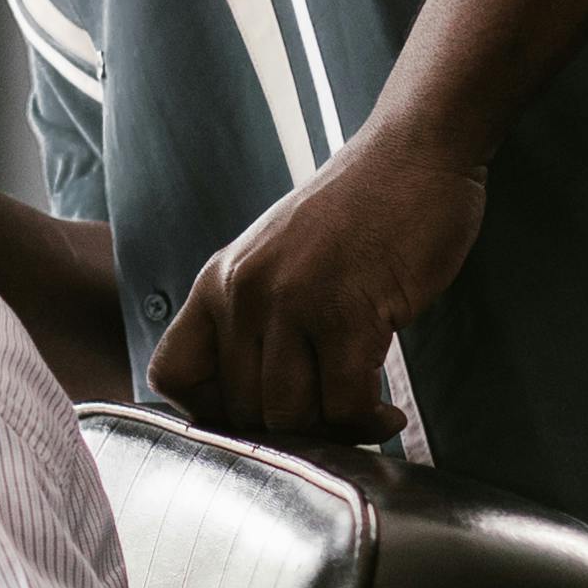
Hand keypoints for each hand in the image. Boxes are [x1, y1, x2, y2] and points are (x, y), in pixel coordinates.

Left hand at [149, 112, 487, 448]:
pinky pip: (343, 405)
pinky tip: (388, 411)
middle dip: (289, 434)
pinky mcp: (348, 313)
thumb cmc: (358, 214)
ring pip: (289, 417)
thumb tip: (256, 400)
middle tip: (331, 424)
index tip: (261, 414)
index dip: (211, 413)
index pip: (172, 375)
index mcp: (218, 281)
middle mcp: (244, 293)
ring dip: (331, 434)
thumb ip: (256, 315)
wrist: (415, 154)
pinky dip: (367, 422)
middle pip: (241, 411)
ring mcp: (293, 303)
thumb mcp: (278, 257)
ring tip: (363, 417)